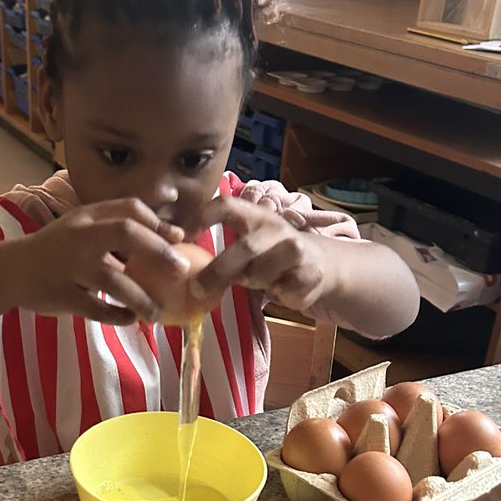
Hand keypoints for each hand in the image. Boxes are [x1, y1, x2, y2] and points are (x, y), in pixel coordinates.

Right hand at [15, 198, 185, 324]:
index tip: (179, 239)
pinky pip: (97, 308)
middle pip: (125, 234)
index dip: (157, 223)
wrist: (13, 270)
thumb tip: (173, 236)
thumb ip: (119, 224)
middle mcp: (80, 237)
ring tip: (157, 312)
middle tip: (181, 271)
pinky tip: (131, 318)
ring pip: (115, 280)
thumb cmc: (58, 249)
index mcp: (87, 218)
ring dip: (142, 298)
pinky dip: (118, 315)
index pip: (128, 210)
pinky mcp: (63, 295)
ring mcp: (70, 267)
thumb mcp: (83, 226)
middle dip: (158, 251)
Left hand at [190, 196, 333, 312]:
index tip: (182, 238)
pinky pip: (279, 291)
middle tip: (197, 289)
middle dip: (218, 271)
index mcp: (255, 215)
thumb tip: (180, 262)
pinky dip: (274, 295)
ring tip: (255, 281)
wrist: (320, 265)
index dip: (201, 218)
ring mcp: (297, 250)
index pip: (225, 205)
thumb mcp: (249, 242)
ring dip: (251, 283)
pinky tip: (280, 288)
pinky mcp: (310, 273)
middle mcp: (276, 228)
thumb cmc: (270, 256)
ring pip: (260, 275)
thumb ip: (223, 248)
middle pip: (244, 247)